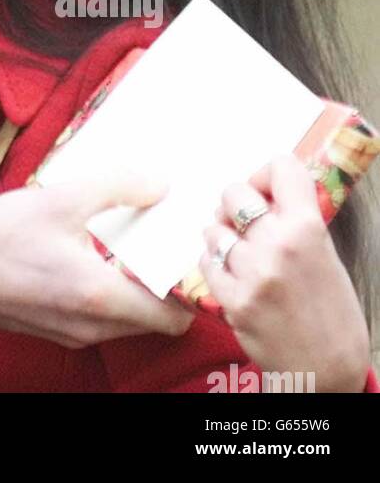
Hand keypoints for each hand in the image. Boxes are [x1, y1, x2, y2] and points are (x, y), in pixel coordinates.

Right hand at [0, 173, 193, 347]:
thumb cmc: (1, 234)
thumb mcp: (63, 198)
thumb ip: (118, 187)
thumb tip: (159, 184)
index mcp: (102, 297)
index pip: (174, 319)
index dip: (188, 292)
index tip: (181, 258)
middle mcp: (92, 327)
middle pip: (153, 322)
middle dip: (161, 290)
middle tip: (155, 249)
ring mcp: (71, 334)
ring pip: (125, 323)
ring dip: (132, 294)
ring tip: (121, 251)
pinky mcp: (51, 330)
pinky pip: (96, 323)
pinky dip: (104, 299)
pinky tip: (86, 260)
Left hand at [200, 153, 370, 391]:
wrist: (327, 367)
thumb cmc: (328, 308)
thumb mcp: (323, 253)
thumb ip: (293, 219)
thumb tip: (259, 190)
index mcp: (308, 228)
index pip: (281, 166)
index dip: (267, 175)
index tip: (267, 192)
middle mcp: (278, 244)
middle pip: (233, 192)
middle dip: (235, 205)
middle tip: (245, 223)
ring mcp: (252, 272)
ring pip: (213, 228)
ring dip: (222, 237)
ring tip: (241, 254)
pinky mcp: (232, 300)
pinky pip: (205, 261)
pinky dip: (214, 265)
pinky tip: (233, 276)